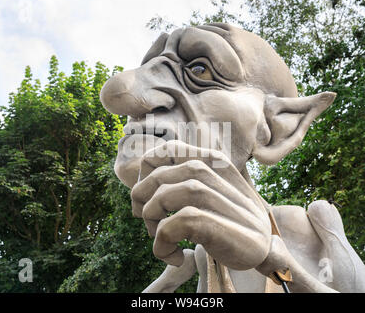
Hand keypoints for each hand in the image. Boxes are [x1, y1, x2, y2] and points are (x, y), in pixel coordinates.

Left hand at [131, 140, 270, 269]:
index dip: (145, 171)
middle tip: (146, 220)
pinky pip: (171, 226)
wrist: (264, 246)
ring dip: (151, 221)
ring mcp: (214, 195)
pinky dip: (163, 244)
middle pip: (156, 172)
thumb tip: (142, 182)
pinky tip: (175, 255)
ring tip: (161, 238)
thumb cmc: (229, 218)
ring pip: (162, 196)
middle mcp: (213, 170)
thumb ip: (184, 177)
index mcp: (211, 159)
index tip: (146, 196)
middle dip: (140, 197)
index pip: (165, 149)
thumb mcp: (210, 189)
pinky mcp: (213, 223)